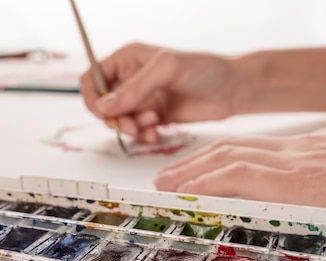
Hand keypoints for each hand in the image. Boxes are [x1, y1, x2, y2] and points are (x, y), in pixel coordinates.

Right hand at [80, 43, 237, 142]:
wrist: (233, 90)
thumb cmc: (206, 69)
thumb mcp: (166, 70)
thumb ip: (134, 87)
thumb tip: (105, 106)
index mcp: (128, 59)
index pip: (92, 78)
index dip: (92, 97)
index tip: (104, 111)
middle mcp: (131, 79)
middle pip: (102, 105)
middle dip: (116, 118)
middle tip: (133, 124)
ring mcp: (142, 100)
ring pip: (118, 122)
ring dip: (131, 128)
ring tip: (152, 123)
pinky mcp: (153, 117)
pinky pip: (136, 132)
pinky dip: (143, 136)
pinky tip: (157, 133)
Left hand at [154, 92, 325, 249]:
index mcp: (318, 146)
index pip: (257, 148)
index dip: (222, 156)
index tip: (200, 167)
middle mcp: (300, 151)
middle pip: (234, 149)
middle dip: (196, 163)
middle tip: (169, 176)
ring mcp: (294, 165)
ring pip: (227, 160)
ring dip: (190, 173)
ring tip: (164, 186)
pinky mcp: (293, 185)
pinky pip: (234, 178)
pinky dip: (204, 184)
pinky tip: (184, 194)